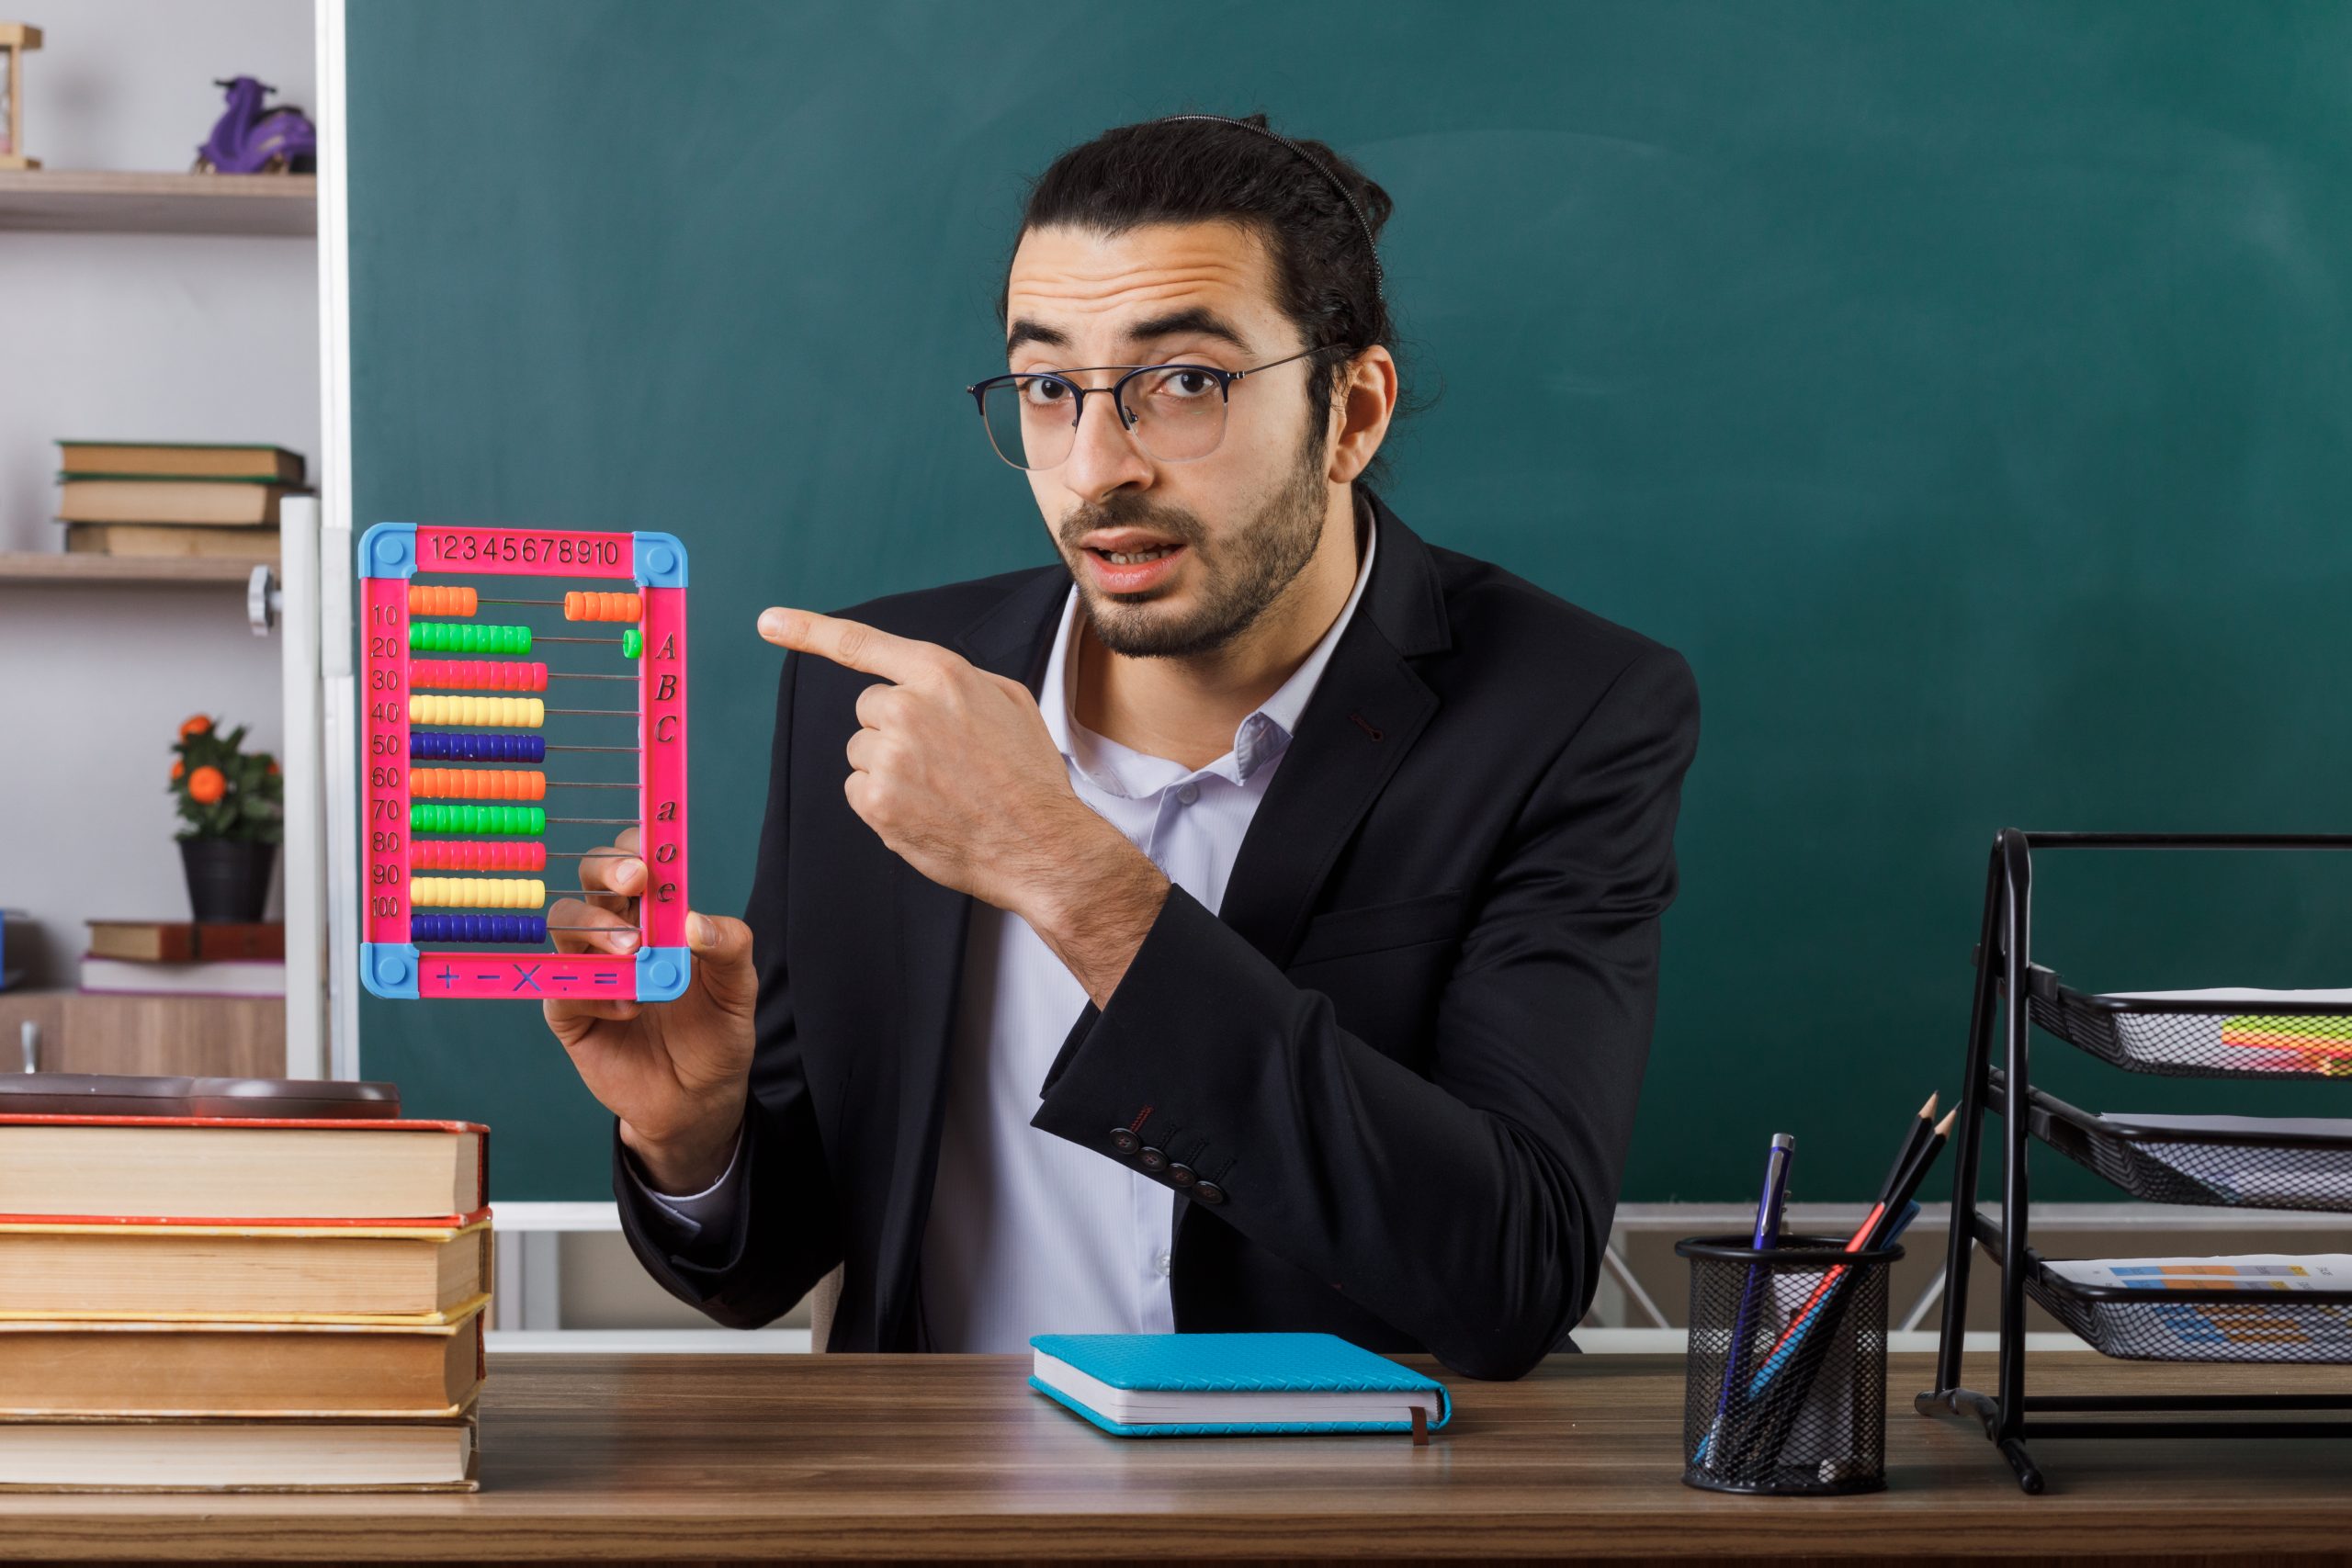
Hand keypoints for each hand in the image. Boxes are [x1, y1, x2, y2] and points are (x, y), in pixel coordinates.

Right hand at [541, 826, 756, 1192]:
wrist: (696, 1099)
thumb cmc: (715, 1033)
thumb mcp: (738, 990)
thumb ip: (729, 948)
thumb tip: (694, 920)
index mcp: (655, 917)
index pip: (635, 864)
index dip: (634, 849)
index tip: (650, 854)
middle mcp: (615, 933)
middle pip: (590, 881)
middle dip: (607, 871)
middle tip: (634, 882)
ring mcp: (588, 971)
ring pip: (565, 925)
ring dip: (597, 927)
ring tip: (634, 951)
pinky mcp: (569, 1013)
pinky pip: (562, 988)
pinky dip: (593, 992)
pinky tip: (629, 1009)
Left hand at [757, 606, 1169, 1002]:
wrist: (1041, 844)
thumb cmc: (1028, 774)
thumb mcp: (1008, 700)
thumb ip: (955, 680)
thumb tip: (916, 680)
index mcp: (941, 674)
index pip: (862, 645)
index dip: (808, 630)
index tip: (768, 622)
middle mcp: (909, 708)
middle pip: (868, 710)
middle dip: (894, 730)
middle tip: (942, 759)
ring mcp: (889, 756)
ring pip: (860, 751)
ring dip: (888, 768)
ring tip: (939, 789)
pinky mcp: (876, 802)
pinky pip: (856, 789)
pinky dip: (882, 802)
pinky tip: (924, 811)